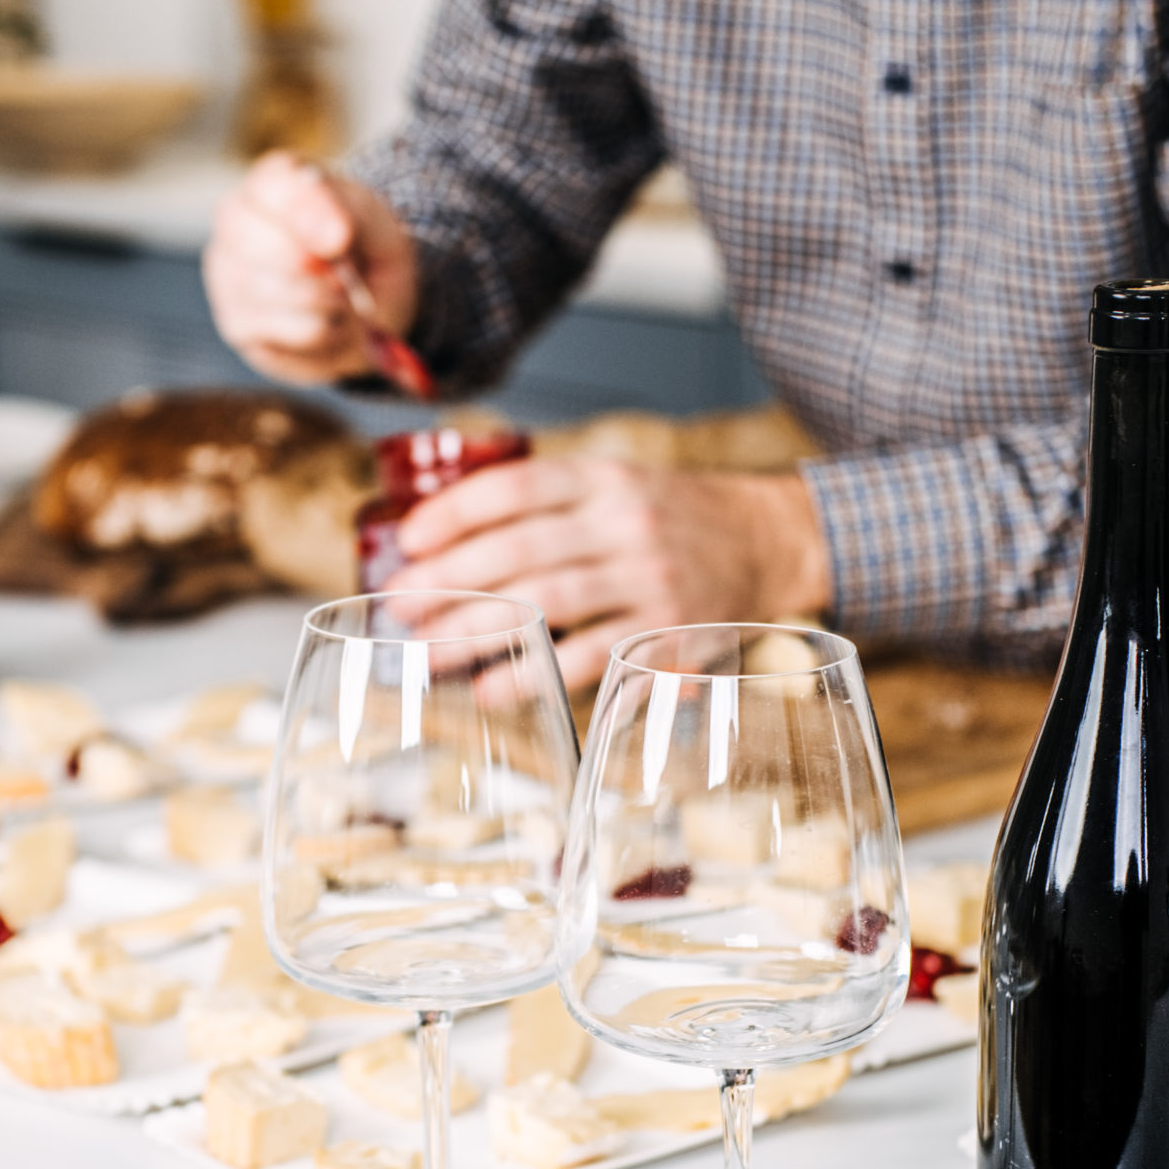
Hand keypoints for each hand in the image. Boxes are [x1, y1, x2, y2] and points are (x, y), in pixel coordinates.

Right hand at [204, 152, 420, 386]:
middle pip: (256, 241)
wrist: (366, 304)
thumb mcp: (377, 224)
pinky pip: (285, 334)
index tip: (340, 241)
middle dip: (316, 271)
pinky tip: (327, 322)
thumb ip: (355, 218)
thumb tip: (332, 239)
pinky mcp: (237, 324)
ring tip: (342, 300)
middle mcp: (236, 220)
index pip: (272, 186)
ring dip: (326, 305)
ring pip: (272, 293)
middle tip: (347, 279)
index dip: (306, 215)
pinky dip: (323, 334)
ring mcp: (227, 274)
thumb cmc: (364, 252)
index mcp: (273, 180)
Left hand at [389, 458, 833, 691]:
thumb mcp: (613, 484)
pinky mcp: (667, 633)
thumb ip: (544, 502)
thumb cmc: (669, 517)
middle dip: (449, 581)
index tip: (409, 539)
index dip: (455, 513)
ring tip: (429, 652)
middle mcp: (624, 523)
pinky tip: (490, 689)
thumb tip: (442, 535)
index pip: (515, 488)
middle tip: (401, 606)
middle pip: (520, 550)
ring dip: (478, 631)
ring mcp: (648, 578)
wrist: (766, 540)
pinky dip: (534, 677)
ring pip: (546, 605)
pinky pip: (589, 658)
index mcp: (602, 479)